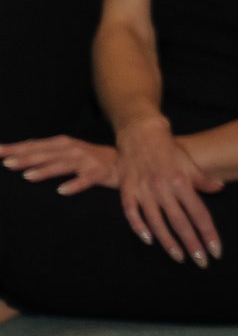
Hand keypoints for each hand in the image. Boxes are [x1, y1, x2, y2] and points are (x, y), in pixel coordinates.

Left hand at [1, 135, 120, 194]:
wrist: (127, 161)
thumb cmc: (92, 158)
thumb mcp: (68, 151)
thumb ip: (45, 151)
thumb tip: (19, 150)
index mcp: (63, 144)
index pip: (34, 146)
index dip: (15, 149)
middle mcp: (73, 150)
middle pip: (46, 154)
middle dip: (25, 158)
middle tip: (6, 164)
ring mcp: (87, 161)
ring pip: (63, 165)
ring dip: (45, 170)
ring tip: (27, 176)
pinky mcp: (100, 173)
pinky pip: (86, 180)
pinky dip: (74, 185)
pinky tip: (62, 191)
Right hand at [114, 116, 223, 266]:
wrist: (141, 133)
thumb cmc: (168, 150)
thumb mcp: (189, 162)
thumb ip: (202, 179)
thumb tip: (220, 188)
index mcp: (182, 183)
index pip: (199, 214)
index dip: (208, 233)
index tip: (216, 251)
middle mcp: (163, 188)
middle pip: (181, 223)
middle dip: (192, 244)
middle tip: (201, 262)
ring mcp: (143, 190)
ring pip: (157, 223)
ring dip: (169, 242)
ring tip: (180, 257)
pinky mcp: (127, 190)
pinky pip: (132, 213)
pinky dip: (139, 227)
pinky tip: (149, 240)